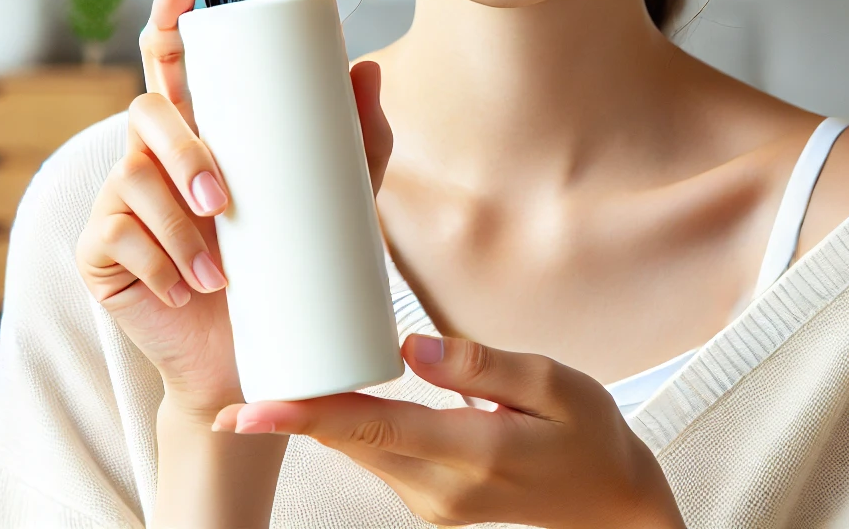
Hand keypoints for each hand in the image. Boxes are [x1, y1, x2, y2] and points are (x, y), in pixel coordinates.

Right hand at [74, 0, 393, 423]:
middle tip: (221, 201)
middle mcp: (153, 156)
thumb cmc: (282, 270)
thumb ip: (356, 141)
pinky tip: (183, 292)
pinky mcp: (99, 252)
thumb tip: (366, 69)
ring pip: (133, 180)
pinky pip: (117, 239)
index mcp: (201, 132)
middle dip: (183, 151)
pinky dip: (158, 266)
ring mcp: (120, 202)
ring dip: (178, 230)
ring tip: (219, 274)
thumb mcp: (332, 202)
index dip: (169, 20)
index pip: (174, 63)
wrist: (249, 363)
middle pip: (147, 113)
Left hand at [211, 335, 683, 528]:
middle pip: (350, 444)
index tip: (249, 411)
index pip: (372, 429)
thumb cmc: (589, 432)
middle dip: (293, 418)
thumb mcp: (554, 382)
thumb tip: (409, 344)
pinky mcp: (432, 502)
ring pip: (359, 454)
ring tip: (269, 390)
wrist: (611, 499)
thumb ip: (480, 364)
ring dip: (316, 425)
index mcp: (472, 452)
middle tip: (236, 388)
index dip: (304, 416)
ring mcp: (434, 502)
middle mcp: (442, 487)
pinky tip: (331, 405)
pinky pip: (377, 461)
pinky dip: (349, 433)